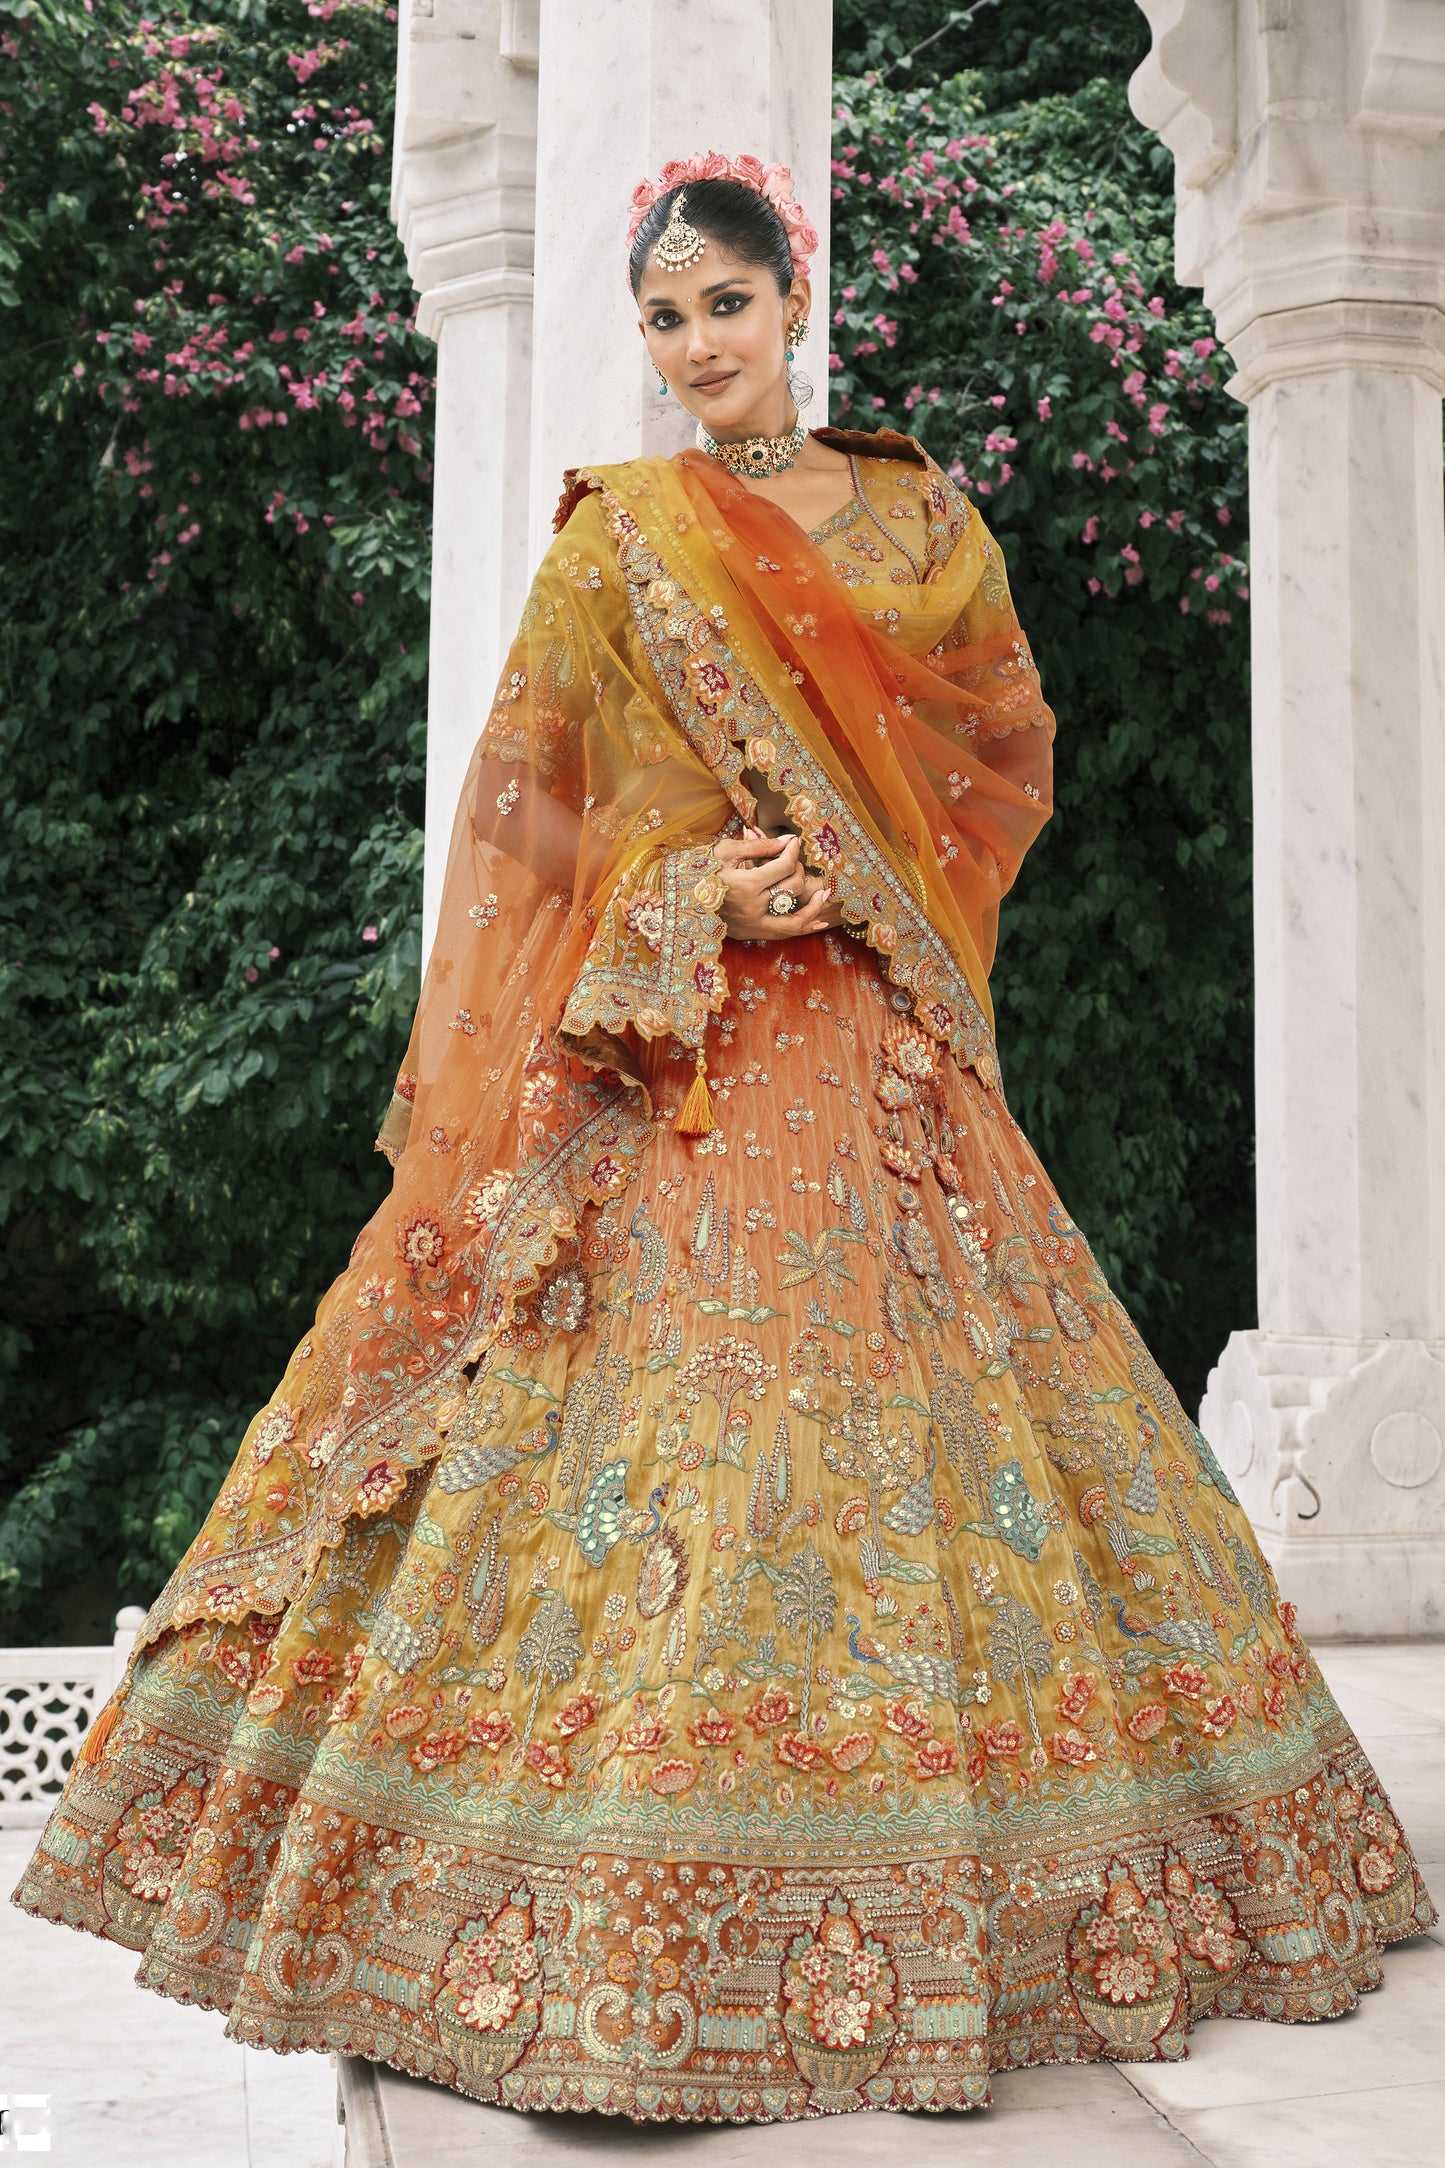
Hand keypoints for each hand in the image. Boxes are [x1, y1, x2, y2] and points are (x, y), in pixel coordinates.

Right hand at [712, 828, 841, 939]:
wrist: (675, 898)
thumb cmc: (699, 869)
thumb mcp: (726, 851)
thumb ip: (761, 847)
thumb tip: (789, 842)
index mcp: (746, 885)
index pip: (785, 866)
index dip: (793, 851)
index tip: (794, 842)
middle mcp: (752, 909)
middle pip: (792, 888)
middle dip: (798, 870)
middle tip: (792, 860)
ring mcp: (752, 924)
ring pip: (795, 921)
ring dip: (814, 909)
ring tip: (826, 894)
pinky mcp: (750, 933)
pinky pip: (783, 933)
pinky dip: (803, 927)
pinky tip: (819, 920)